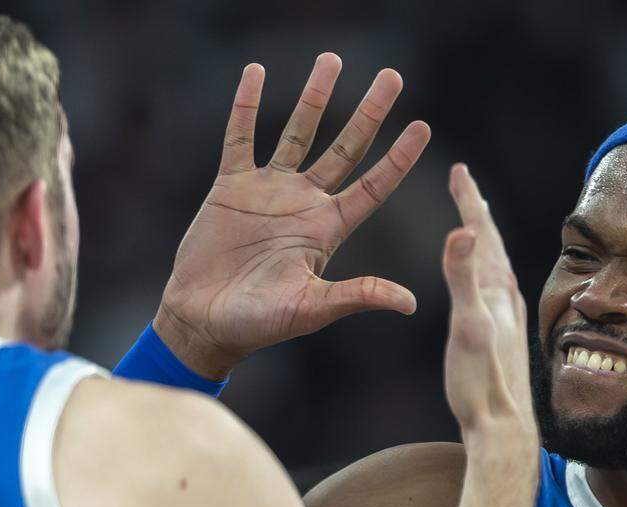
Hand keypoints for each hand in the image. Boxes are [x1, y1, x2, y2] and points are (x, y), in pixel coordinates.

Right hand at [154, 54, 430, 378]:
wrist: (203, 322)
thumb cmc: (260, 325)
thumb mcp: (312, 309)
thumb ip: (357, 296)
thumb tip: (410, 303)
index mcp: (328, 230)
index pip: (373, 186)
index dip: (399, 158)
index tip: (423, 126)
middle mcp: (304, 204)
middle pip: (346, 148)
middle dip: (369, 113)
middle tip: (392, 77)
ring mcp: (268, 191)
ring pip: (298, 133)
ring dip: (315, 97)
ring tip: (332, 60)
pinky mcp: (230, 187)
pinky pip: (240, 138)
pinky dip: (246, 106)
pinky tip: (255, 73)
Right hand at [441, 164, 536, 445]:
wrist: (504, 428)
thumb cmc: (482, 382)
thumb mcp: (467, 325)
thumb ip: (463, 277)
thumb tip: (463, 230)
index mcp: (495, 289)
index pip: (481, 232)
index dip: (468, 200)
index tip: (457, 170)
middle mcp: (506, 298)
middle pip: (491, 243)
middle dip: (475, 211)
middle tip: (463, 183)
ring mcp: (507, 317)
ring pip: (495, 265)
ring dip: (483, 240)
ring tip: (475, 224)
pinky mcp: (503, 336)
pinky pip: (495, 289)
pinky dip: (486, 272)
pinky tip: (487, 284)